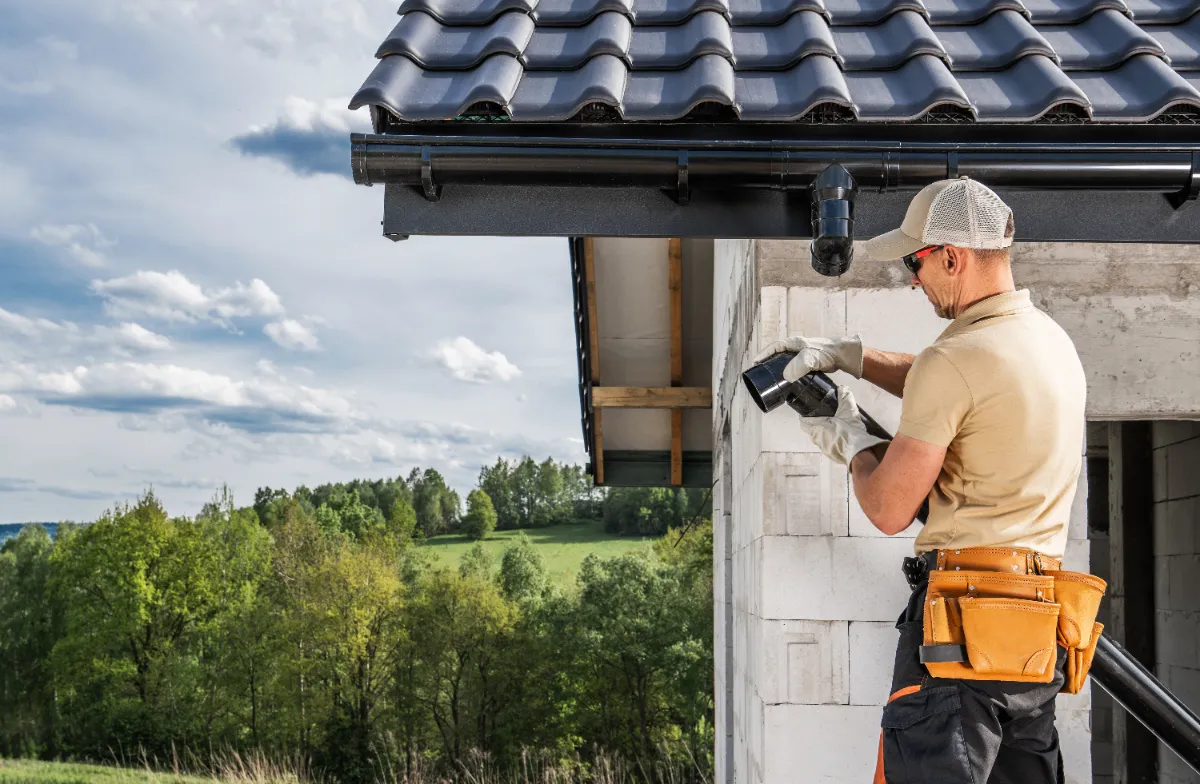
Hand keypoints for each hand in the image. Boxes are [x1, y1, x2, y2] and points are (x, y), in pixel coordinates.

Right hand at [749, 334, 863, 381]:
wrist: (842, 356)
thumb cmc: (827, 354)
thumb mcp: (811, 359)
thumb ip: (799, 366)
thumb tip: (786, 376)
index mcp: (794, 343)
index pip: (774, 347)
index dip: (763, 355)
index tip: (755, 363)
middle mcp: (796, 347)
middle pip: (777, 353)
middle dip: (768, 361)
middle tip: (760, 371)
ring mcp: (802, 354)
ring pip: (785, 360)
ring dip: (777, 367)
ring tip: (771, 376)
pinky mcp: (808, 361)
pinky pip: (793, 365)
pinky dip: (787, 371)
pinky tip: (787, 379)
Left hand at [796, 386, 887, 465]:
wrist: (860, 452)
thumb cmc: (849, 430)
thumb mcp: (848, 410)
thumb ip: (845, 397)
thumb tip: (842, 388)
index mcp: (816, 428)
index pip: (804, 422)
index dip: (805, 416)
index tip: (809, 411)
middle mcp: (818, 440)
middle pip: (812, 431)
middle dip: (816, 424)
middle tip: (825, 416)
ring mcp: (825, 450)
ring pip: (821, 439)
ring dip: (825, 433)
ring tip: (834, 426)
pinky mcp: (833, 456)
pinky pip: (830, 446)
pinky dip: (833, 441)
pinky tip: (842, 436)